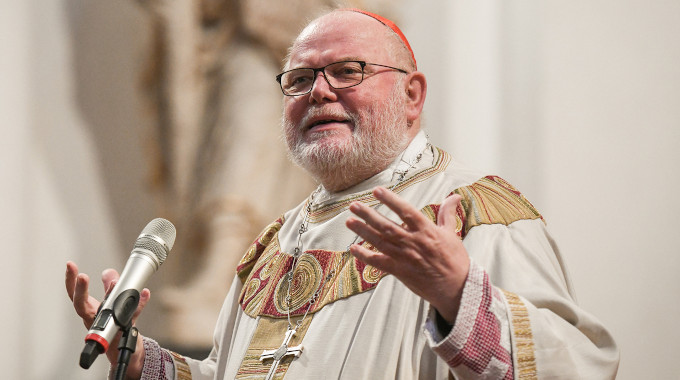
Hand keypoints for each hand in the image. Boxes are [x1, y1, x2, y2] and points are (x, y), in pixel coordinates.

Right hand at [65, 261, 148, 377]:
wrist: (122, 348)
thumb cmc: (113, 325)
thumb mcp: (110, 303)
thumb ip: (109, 288)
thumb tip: (107, 272)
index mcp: (89, 310)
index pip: (74, 294)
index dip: (70, 280)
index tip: (70, 264)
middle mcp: (94, 319)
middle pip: (80, 306)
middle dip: (80, 291)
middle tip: (82, 276)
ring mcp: (107, 326)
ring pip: (105, 313)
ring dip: (109, 296)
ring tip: (114, 282)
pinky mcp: (123, 331)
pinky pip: (131, 317)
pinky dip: (139, 304)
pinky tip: (145, 293)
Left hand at [345, 187, 469, 323]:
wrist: (456, 287)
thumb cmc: (454, 260)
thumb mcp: (451, 233)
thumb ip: (447, 213)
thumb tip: (455, 196)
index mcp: (426, 231)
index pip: (406, 211)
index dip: (390, 200)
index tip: (377, 191)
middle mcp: (413, 242)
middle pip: (387, 226)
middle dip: (368, 215)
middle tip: (354, 206)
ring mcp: (405, 258)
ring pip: (380, 242)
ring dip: (363, 231)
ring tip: (349, 221)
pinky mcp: (400, 271)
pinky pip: (379, 262)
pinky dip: (365, 256)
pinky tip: (353, 249)